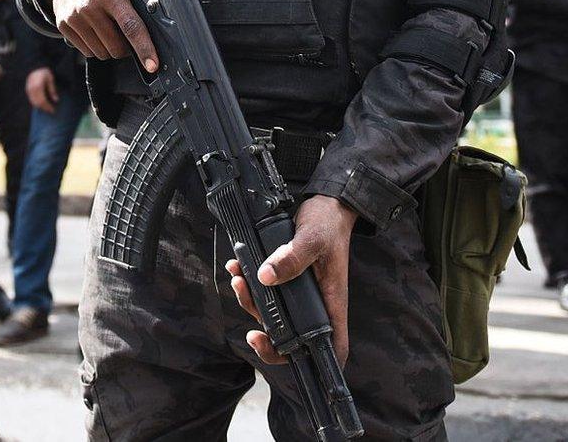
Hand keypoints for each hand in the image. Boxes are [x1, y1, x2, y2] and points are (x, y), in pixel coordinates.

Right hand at [25, 67, 58, 113]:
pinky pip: (31, 100)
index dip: (48, 107)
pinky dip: (37, 104)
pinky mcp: (27, 90)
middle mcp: (32, 89)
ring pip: (34, 103)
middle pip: (38, 103)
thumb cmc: (44, 73)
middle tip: (51, 111)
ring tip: (47, 108)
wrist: (35, 67)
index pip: (43, 101)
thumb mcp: (51, 80)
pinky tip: (42, 104)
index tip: (53, 110)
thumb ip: (53, 90)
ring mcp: (28, 90)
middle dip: (45, 108)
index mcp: (38, 87)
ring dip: (41, 107)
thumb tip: (56, 100)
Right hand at [50, 0, 158, 68]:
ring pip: (101, 52)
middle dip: (127, 48)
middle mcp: (89, 7)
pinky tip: (96, 30)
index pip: (131, 27)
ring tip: (110, 30)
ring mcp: (74, 17)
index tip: (152, 65)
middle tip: (127, 37)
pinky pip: (86, 50)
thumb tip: (154, 23)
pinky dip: (95, 46)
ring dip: (110, 48)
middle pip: (116, 47)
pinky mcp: (63, 24)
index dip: (144, 48)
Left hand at [226, 195, 357, 366]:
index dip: (313, 363)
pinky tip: (236, 267)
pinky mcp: (286, 281)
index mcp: (331, 302)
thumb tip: (266, 276)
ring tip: (237, 278)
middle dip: (266, 334)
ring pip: (271, 313)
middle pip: (291, 336)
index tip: (282, 354)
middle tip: (250, 324)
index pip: (331, 346)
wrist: (326, 205)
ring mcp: (299, 295)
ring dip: (249, 301)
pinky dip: (248, 284)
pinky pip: (264, 292)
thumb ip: (292, 257)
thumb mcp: (311, 238)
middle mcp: (315, 304)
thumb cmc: (328, 224)